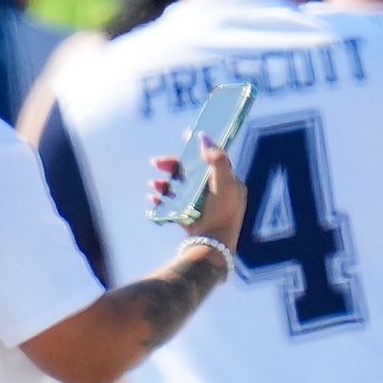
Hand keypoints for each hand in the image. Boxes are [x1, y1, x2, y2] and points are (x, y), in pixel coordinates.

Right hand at [148, 138, 247, 252]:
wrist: (213, 246)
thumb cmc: (222, 213)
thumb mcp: (224, 182)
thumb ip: (217, 158)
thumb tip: (204, 137)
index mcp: (230, 184)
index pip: (212, 160)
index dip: (198, 148)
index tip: (185, 135)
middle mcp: (218, 195)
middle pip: (192, 174)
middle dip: (173, 166)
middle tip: (156, 162)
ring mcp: (204, 209)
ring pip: (181, 189)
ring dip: (165, 183)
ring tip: (153, 184)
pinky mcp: (192, 222)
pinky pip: (175, 206)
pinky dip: (163, 200)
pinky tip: (153, 197)